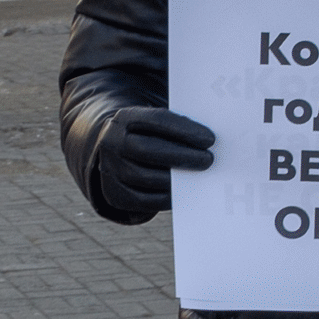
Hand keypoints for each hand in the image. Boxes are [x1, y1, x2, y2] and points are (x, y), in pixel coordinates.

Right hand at [95, 107, 215, 214]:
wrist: (114, 154)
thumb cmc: (146, 137)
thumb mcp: (152, 125)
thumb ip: (175, 128)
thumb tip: (206, 142)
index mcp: (124, 118)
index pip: (155, 120)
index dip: (184, 130)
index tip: (209, 139)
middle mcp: (111, 142)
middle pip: (147, 150)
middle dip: (182, 155)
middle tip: (208, 160)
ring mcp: (110, 169)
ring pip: (144, 177)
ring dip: (176, 179)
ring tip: (199, 176)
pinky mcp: (115, 194)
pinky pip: (143, 200)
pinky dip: (166, 197)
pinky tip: (183, 192)